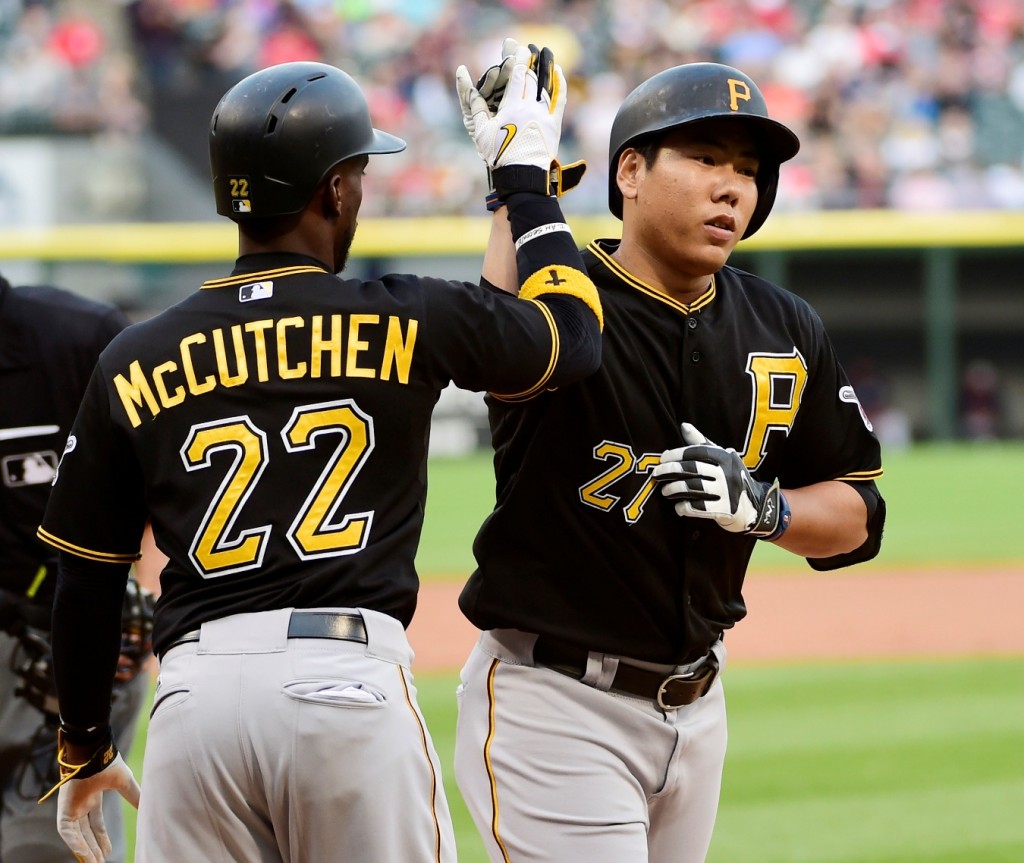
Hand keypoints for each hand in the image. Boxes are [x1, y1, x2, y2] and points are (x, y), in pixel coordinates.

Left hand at [40, 731, 140, 862]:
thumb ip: (135, 796)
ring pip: (76, 835)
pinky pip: (67, 831)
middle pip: (86, 833)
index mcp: (93, 797)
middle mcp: (81, 804)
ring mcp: (71, 806)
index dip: (102, 838)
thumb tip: (149, 806)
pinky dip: (75, 843)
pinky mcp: (64, 808)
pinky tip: (84, 853)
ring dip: (84, 850)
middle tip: (101, 862)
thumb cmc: (107, 762)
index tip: (108, 852)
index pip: (96, 823)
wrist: (93, 750)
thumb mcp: (124, 783)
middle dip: (94, 848)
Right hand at [456, 40, 564, 173]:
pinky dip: (559, 83)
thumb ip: (473, 102)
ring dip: (544, 67)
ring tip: (542, 54)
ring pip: (546, 84)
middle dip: (530, 61)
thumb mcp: (481, 130)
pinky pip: (560, 99)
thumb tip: (462, 74)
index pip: (518, 74)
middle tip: (527, 49)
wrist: (522, 176)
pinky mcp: (555, 124)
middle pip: (532, 77)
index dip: (518, 58)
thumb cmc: (498, 154)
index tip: (517, 47)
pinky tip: (558, 71)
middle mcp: (530, 107)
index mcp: (512, 107)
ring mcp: (544, 115)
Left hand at [652, 423, 789, 537]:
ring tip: (665, 491)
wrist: (754, 507)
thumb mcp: (721, 458)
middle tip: (656, 474)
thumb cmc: (730, 478)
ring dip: (674, 489)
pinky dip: (684, 507)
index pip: (697, 452)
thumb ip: (702, 443)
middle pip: (692, 469)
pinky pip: (698, 508)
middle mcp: (727, 472)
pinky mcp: (725, 510)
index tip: (662, 458)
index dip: (677, 454)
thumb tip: (684, 425)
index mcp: (725, 457)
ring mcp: (727, 492)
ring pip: (693, 488)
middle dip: (670, 470)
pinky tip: (678, 506)